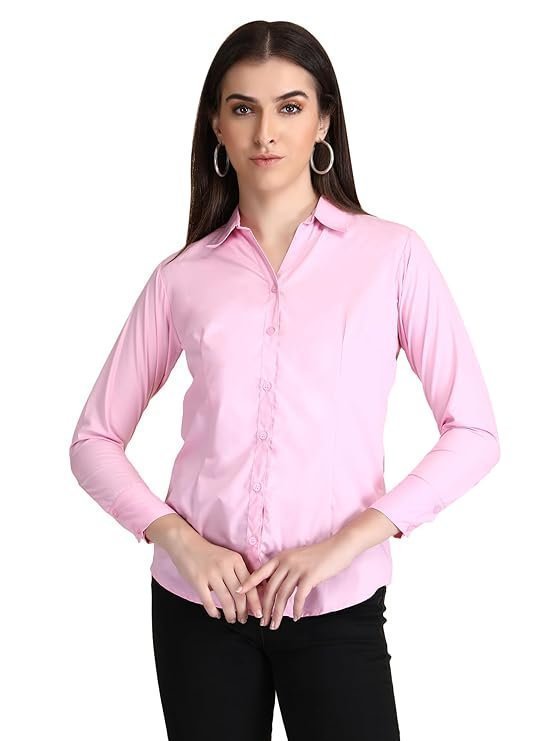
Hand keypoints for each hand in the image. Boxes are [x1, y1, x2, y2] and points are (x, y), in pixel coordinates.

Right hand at [167, 533, 263, 623]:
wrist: (186, 544)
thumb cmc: (209, 553)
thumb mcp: (228, 557)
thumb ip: (238, 572)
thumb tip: (251, 593)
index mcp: (235, 560)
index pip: (250, 584)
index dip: (255, 601)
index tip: (258, 612)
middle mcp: (225, 566)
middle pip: (239, 595)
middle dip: (243, 611)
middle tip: (244, 619)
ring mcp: (211, 573)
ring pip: (226, 600)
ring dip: (231, 614)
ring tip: (232, 619)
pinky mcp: (198, 581)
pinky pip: (208, 601)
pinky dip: (213, 611)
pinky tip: (216, 615)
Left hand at [235, 536, 354, 629]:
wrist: (339, 546)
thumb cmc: (319, 555)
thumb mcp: (297, 558)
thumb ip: (285, 569)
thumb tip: (275, 586)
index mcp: (281, 557)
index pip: (260, 572)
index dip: (249, 582)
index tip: (238, 592)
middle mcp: (286, 561)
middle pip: (270, 588)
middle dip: (264, 607)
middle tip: (261, 621)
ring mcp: (298, 568)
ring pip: (282, 595)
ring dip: (277, 612)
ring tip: (274, 625)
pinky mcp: (310, 576)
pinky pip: (299, 596)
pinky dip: (295, 609)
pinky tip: (294, 617)